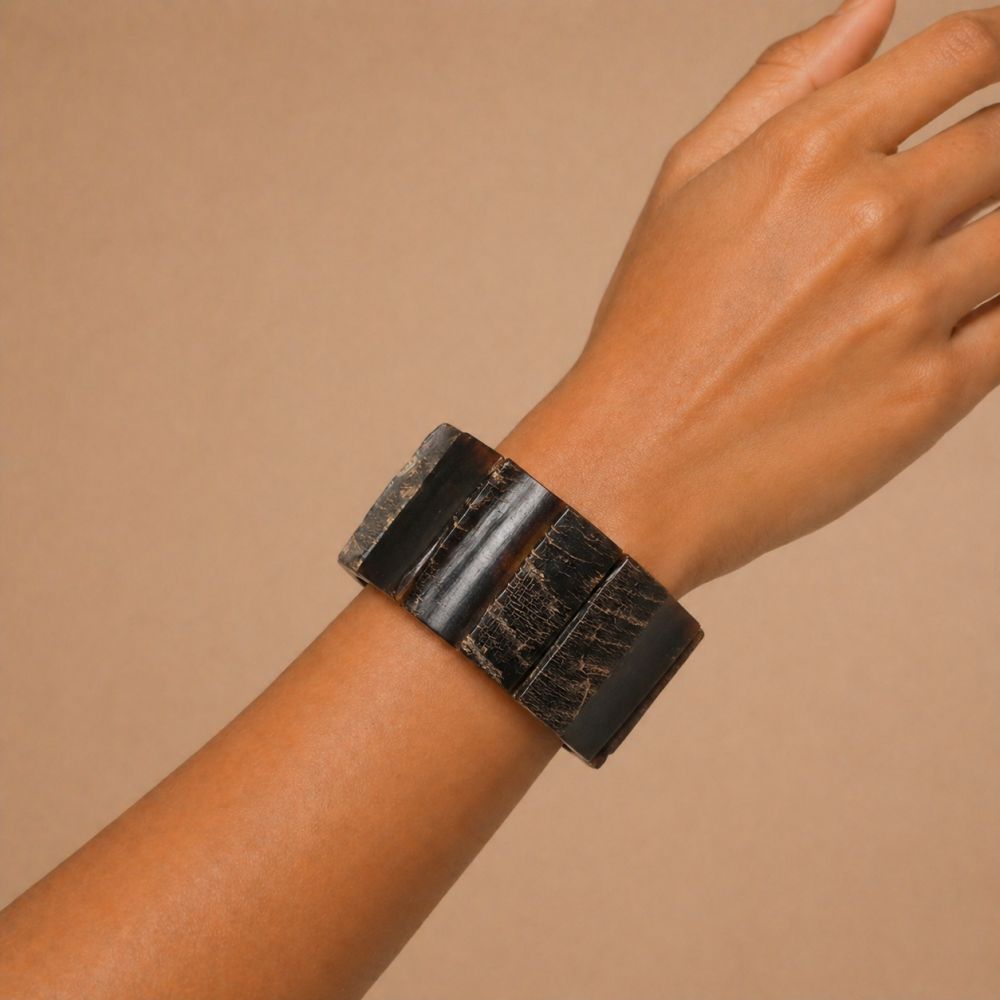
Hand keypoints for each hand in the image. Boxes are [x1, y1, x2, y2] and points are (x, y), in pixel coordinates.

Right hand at [503, 0, 999, 596]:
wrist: (638, 466)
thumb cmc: (651, 333)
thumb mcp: (686, 185)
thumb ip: (781, 83)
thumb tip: (872, 7)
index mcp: (810, 152)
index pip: (965, 53)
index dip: (994, 52)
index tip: (993, 71)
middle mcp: (872, 217)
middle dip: (996, 148)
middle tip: (964, 181)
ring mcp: (911, 306)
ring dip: (998, 230)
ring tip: (936, 259)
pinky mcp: (936, 391)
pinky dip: (997, 307)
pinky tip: (948, 312)